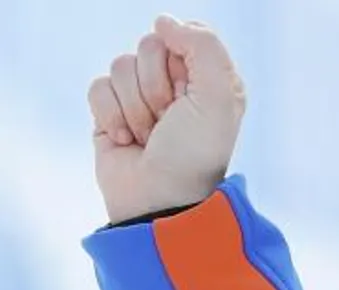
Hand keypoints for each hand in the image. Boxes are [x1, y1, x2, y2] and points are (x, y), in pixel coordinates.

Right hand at [88, 15, 245, 224]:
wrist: (159, 199)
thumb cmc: (195, 153)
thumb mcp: (219, 97)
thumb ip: (204, 47)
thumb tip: (164, 21)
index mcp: (209, 78)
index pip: (182, 36)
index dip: (180, 64)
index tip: (190, 96)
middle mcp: (177, 85)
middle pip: (148, 47)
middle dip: (155, 86)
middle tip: (169, 120)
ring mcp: (142, 97)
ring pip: (121, 66)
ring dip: (135, 105)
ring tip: (150, 135)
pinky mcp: (110, 111)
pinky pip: (98, 87)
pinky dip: (110, 114)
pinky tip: (127, 140)